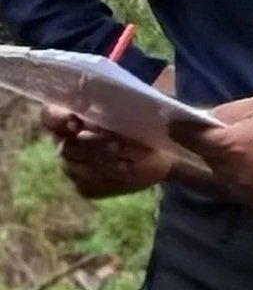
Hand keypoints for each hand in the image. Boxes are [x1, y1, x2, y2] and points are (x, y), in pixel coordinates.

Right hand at [42, 105, 175, 200]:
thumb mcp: (139, 106)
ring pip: (78, 168)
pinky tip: (128, 171)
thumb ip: (128, 104)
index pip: (50, 117)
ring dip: (103, 163)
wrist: (164, 150)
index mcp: (71, 117)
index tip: (76, 122)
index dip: (58, 119)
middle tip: (116, 144)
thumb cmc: (145, 119)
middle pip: (67, 147)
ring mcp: (74, 166)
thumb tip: (135, 103)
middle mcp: (66, 142)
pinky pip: (91, 184)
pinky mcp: (87, 185)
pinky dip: (110, 178)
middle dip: (92, 146)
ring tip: (127, 161)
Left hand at [178, 94, 252, 216]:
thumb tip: (196, 119)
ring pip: (228, 184)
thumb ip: (225, 112)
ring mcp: (249, 197)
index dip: (182, 130)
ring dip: (236, 172)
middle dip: (218, 153)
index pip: (187, 139)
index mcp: (228, 146)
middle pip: (209, 164)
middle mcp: (232, 176)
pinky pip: (249, 198)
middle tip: (242, 142)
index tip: (182, 127)